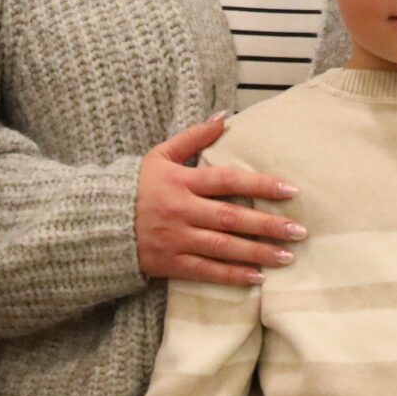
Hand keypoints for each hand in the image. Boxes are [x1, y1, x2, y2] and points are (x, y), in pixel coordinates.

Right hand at [134, 114, 304, 287]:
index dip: (260, 186)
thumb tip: (224, 117)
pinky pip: (205, 272)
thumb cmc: (136, 186)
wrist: (97, 221)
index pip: (228, 181)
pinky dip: (231, 275)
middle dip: (267, 225)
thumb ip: (194, 137)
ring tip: (287, 256)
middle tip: (300, 231)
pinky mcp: (170, 263)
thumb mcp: (160, 155)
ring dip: (257, 253)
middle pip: (231, 218)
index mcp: (181, 181)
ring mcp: (175, 239)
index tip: (291, 191)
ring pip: (222, 247)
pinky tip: (257, 277)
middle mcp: (181, 211)